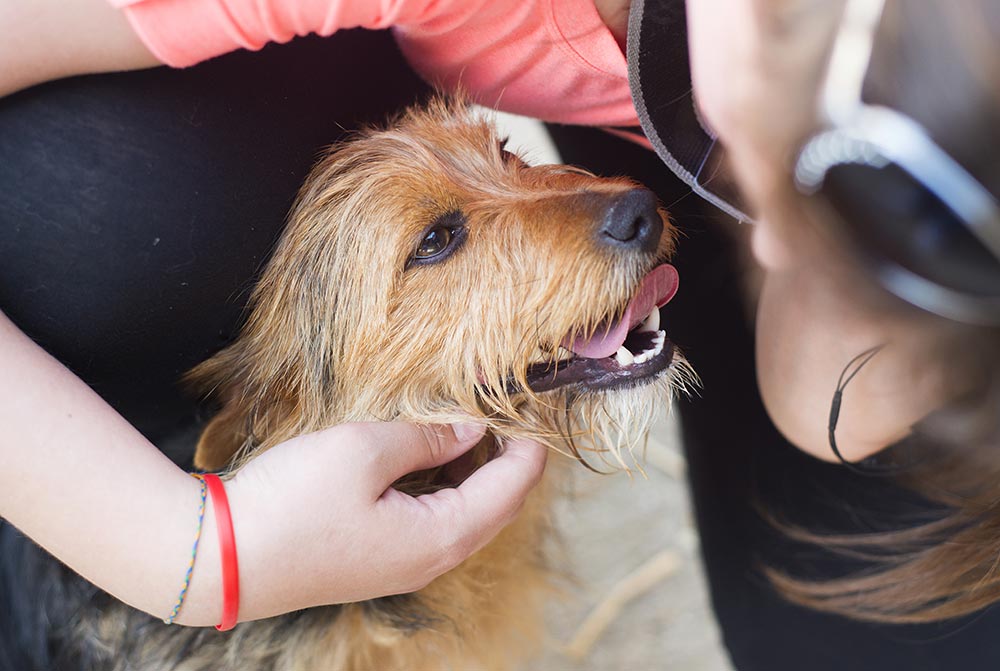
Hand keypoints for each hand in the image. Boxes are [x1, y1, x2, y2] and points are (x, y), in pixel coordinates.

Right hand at [224, 422, 547, 622]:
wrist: (221, 558)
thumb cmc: (292, 503)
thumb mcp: (365, 451)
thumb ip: (427, 437)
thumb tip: (472, 427)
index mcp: (442, 535)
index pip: (512, 488)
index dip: (530, 446)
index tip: (534, 407)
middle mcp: (431, 559)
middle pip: (496, 507)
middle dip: (510, 461)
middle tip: (509, 413)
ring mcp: (403, 565)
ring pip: (465, 516)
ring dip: (477, 473)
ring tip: (472, 425)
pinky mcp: (376, 560)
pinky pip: (433, 522)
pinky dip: (446, 487)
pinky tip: (429, 456)